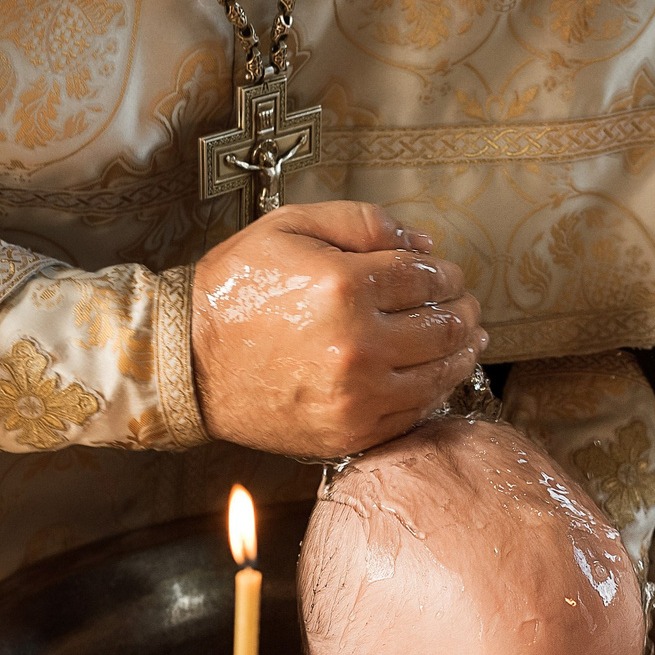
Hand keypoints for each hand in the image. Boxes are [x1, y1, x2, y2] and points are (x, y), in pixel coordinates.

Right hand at [190, 202, 486, 457]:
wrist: (188, 362)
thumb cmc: (236, 290)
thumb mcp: (291, 227)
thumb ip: (363, 223)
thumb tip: (423, 242)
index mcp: (345, 288)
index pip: (428, 277)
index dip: (446, 272)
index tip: (446, 272)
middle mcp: (358, 346)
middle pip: (444, 325)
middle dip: (462, 309)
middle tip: (464, 303)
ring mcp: (357, 396)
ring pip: (440, 373)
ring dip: (461, 351)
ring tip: (467, 337)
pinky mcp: (351, 431)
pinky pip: (416, 412)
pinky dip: (434, 390)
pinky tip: (435, 373)